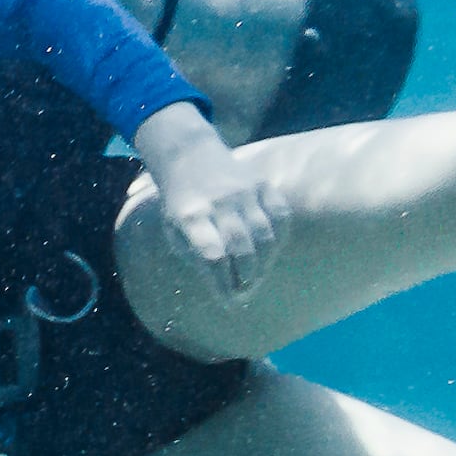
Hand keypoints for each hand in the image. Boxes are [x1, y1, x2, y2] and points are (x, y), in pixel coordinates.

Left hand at [132, 104, 282, 300]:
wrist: (190, 155)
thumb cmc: (182, 204)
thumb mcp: (175, 231)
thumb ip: (197, 258)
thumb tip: (227, 287)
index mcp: (190, 216)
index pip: (212, 255)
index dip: (223, 282)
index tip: (227, 300)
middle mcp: (218, 202)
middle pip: (241, 247)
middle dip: (246, 277)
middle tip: (244, 292)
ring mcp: (243, 191)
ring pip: (264, 234)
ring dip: (264, 263)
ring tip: (256, 277)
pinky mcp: (261, 184)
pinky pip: (280, 216)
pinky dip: (279, 238)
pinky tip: (269, 251)